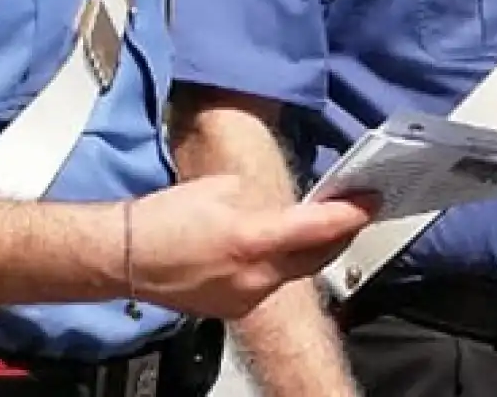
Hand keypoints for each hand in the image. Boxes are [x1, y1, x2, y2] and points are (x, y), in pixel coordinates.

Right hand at [125, 174, 376, 318]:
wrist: (126, 256)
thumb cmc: (165, 217)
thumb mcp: (222, 188)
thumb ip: (264, 199)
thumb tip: (288, 206)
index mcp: (254, 239)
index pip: (320, 228)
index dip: (352, 213)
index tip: (371, 201)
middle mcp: (256, 276)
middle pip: (318, 257)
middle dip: (340, 234)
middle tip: (352, 211)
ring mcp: (247, 297)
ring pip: (295, 272)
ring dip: (308, 250)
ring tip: (312, 226)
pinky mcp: (236, 308)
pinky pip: (271, 283)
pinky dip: (280, 264)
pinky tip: (272, 248)